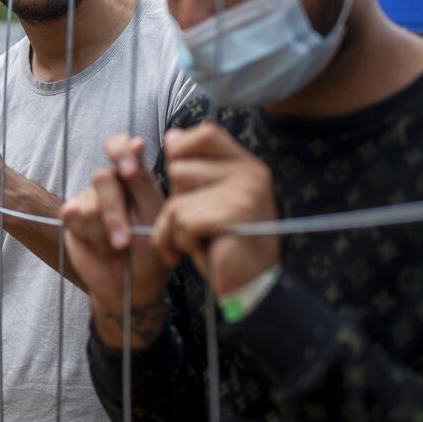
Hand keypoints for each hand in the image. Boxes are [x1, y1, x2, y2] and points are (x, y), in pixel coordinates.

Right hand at [60, 135, 168, 348]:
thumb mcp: (156, 218)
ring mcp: (88, 197)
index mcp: (134, 176)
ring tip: (119, 250)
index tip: (128, 170)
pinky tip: (101, 248)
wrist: (129, 286)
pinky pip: (74, 216)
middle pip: (102, 178)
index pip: (119, 145)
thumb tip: (137, 141)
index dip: (120, 151)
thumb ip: (144, 182)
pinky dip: (91, 238)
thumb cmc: (151, 251)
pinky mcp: (71, 214)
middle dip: (114, 214)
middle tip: (123, 242)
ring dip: (105, 234)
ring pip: (89, 204)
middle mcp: (110, 183)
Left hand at [154, 123, 279, 297]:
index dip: (182, 150)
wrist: (250, 288)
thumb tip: (171, 136)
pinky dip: (181, 242)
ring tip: (202, 240)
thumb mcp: (208, 201)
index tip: (183, 184)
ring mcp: (245, 191)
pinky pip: (181, 221)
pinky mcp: (235, 213)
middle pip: (179, 169)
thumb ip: (193, 170)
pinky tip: (204, 252)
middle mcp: (251, 173)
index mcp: (247, 165)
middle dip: (176, 203)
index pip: (206, 133)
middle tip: (199, 226)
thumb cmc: (225, 245)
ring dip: (176, 228)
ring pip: (175, 200)